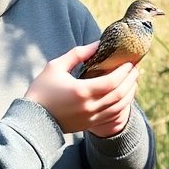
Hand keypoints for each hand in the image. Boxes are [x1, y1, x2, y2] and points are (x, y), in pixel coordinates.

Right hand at [24, 43, 138, 133]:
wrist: (32, 119)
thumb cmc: (42, 90)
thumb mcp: (56, 66)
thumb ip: (78, 54)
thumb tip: (97, 44)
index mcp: (82, 91)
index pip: (112, 81)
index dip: (124, 71)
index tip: (130, 61)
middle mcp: (90, 107)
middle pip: (120, 94)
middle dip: (131, 80)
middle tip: (136, 68)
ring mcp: (91, 118)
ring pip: (120, 107)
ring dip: (130, 93)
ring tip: (133, 81)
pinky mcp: (89, 124)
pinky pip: (113, 116)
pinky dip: (123, 105)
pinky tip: (124, 96)